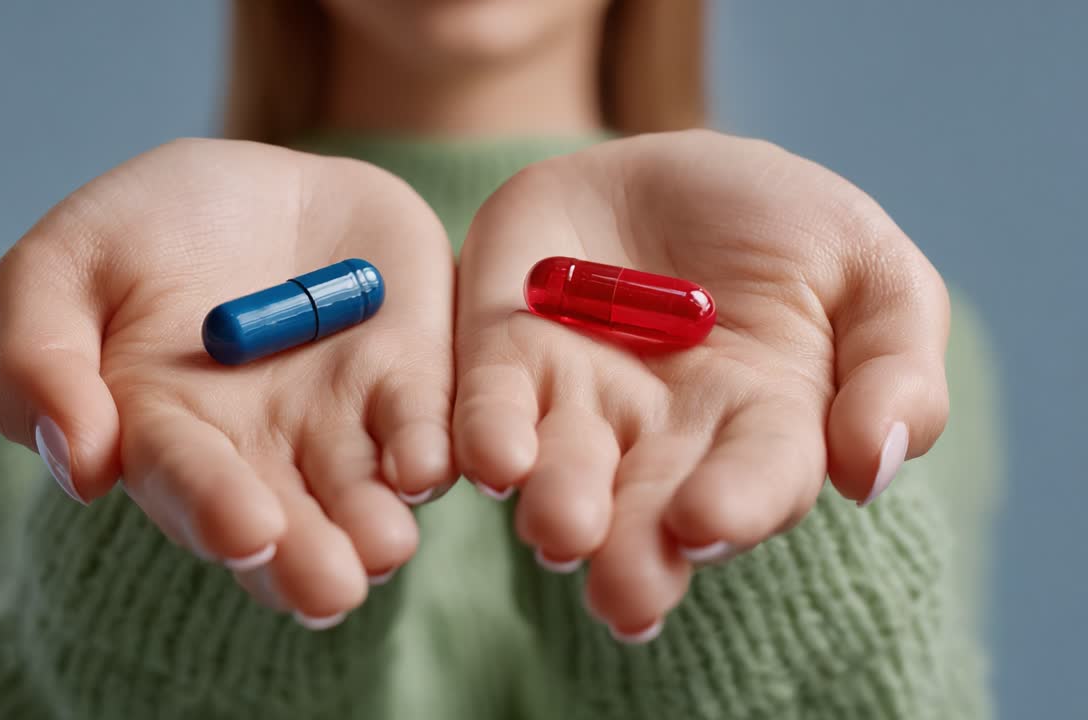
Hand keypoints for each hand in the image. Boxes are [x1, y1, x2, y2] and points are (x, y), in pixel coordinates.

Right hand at [0, 139, 455, 623]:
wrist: (258, 176)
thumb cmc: (147, 229)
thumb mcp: (65, 263)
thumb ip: (42, 360)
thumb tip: (80, 468)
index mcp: (167, 434)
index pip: (188, 484)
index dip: (214, 508)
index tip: (245, 530)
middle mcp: (262, 451)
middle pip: (286, 520)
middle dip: (305, 557)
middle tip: (330, 589)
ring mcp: (343, 422)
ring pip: (364, 493)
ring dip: (376, 525)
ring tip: (385, 546)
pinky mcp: (413, 381)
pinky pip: (428, 423)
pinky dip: (432, 446)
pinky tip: (430, 465)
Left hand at [453, 130, 948, 638]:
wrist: (675, 166)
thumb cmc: (786, 229)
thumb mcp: (871, 272)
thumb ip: (893, 368)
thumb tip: (874, 469)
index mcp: (762, 424)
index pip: (755, 480)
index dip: (736, 504)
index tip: (705, 522)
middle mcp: (663, 436)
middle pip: (649, 504)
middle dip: (635, 549)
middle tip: (622, 590)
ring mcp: (580, 399)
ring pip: (564, 468)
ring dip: (558, 504)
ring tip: (556, 530)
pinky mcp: (505, 356)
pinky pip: (490, 403)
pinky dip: (487, 433)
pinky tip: (491, 461)